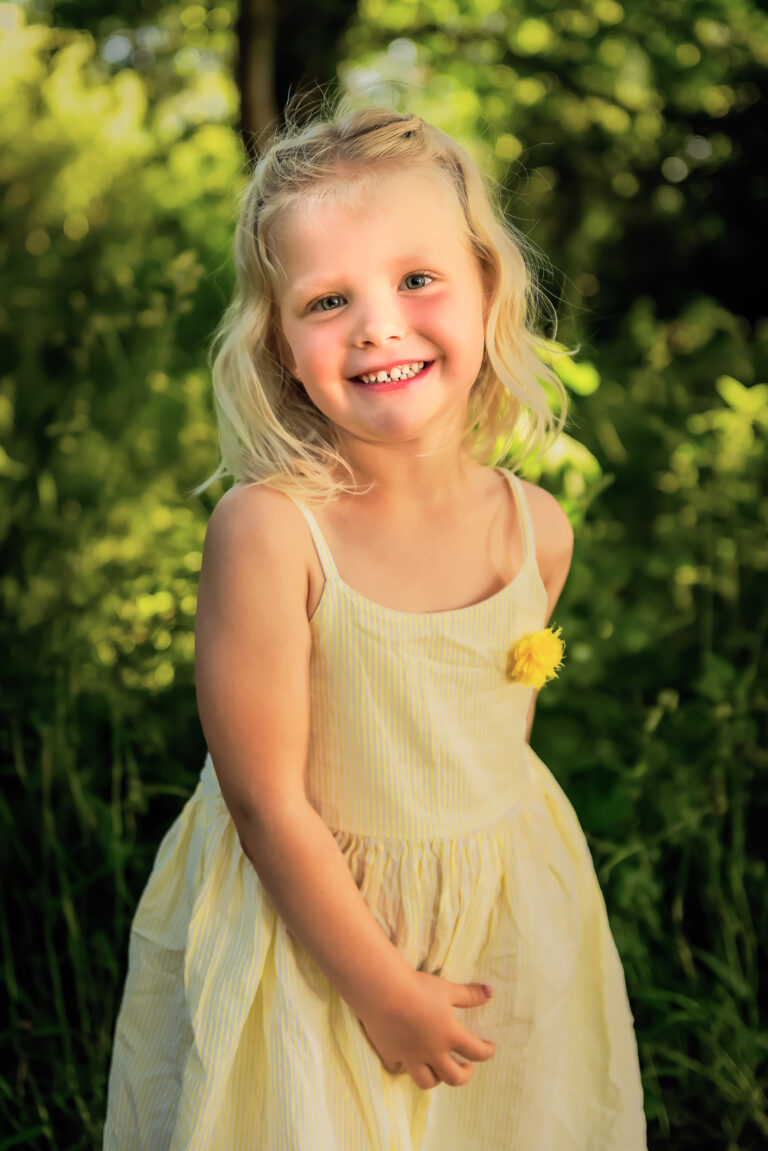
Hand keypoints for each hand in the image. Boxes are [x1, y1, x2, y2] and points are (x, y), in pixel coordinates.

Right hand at [356, 971, 495, 1090]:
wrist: (383, 991)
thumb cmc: (418, 987)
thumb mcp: (447, 989)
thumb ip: (469, 995)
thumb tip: (490, 993)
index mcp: (450, 1036)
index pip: (476, 1052)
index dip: (487, 1051)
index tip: (490, 1047)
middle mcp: (433, 1052)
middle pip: (454, 1078)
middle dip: (464, 1075)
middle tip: (467, 1067)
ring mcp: (411, 1057)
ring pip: (427, 1082)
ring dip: (437, 1078)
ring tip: (439, 1068)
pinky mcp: (391, 1054)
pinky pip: (400, 1069)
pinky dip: (406, 1067)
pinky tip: (408, 1058)